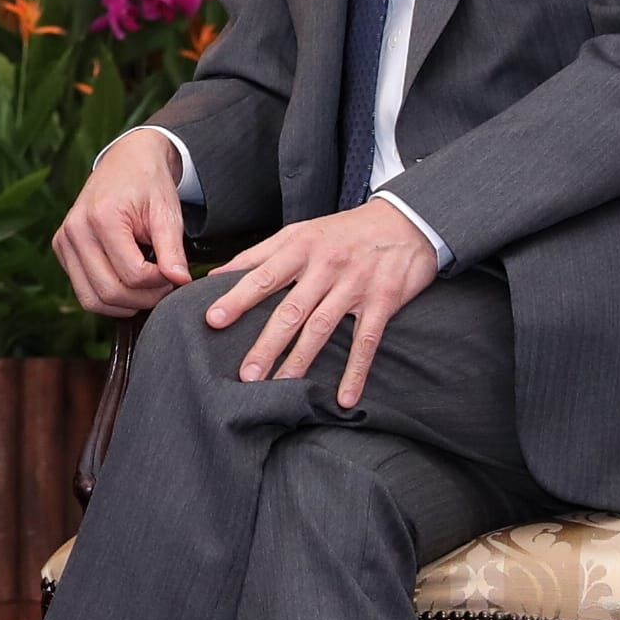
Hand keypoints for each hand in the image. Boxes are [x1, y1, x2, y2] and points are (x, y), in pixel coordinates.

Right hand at [53, 129, 194, 315]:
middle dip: (143, 298)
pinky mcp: (61, 250)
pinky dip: (108, 297)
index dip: (159, 282)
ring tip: (147, 288)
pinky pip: (84, 291)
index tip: (175, 274)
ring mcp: (63, 241)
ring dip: (125, 304)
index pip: (132, 274)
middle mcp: (75, 231)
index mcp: (102, 217)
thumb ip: (173, 250)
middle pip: (109, 292)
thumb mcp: (167, 213)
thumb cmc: (148, 184)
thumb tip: (181, 282)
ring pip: (92, 300)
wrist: (126, 162)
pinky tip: (128, 283)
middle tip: (164, 286)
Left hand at [204, 199, 440, 406]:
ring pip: (322, 327)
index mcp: (300, 248)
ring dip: (301, 360)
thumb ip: (259, 255)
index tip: (214, 320)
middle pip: (291, 309)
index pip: (263, 276)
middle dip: (267, 344)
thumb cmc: (344, 231)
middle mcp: (325, 267)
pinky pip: (367, 342)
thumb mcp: (300, 232)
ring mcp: (355, 285)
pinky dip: (356, 371)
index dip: (238, 299)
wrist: (405, 221)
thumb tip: (217, 275)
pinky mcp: (382, 301)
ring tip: (280, 385)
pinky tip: (345, 398)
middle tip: (246, 373)